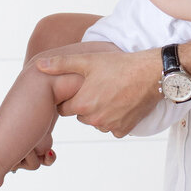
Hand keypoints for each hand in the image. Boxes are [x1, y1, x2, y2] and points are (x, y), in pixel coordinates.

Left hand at [37, 48, 159, 137]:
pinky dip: (115, 117)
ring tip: (112, 92)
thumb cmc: (119, 65)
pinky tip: (122, 102)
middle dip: (86, 104)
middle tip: (99, 87)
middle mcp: (94, 119)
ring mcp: (110, 126)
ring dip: (100, 111)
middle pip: (81, 115)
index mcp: (82, 104)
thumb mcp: (87, 60)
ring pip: (97, 121)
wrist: (151, 74)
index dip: (70, 96)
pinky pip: (112, 127)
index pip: (64, 108)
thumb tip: (39, 65)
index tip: (80, 86)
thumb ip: (60, 64)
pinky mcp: (124, 130)